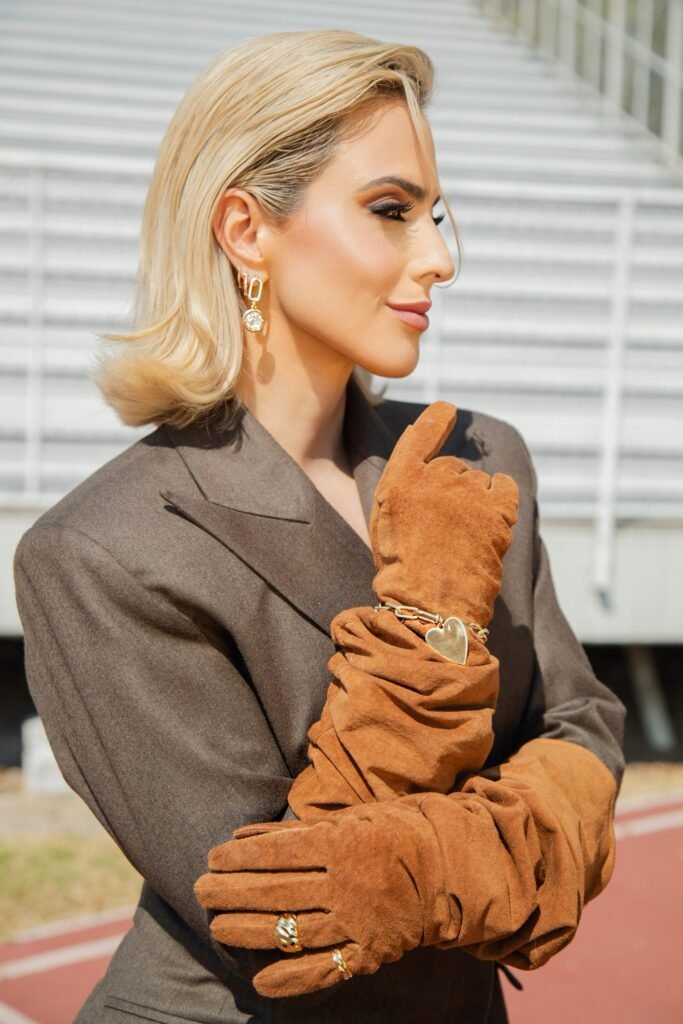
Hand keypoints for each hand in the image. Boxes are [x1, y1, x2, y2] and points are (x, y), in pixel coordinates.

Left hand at [194, 800, 446, 997]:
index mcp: (340, 844)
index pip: (277, 853)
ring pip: (292, 931)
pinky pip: (325, 970)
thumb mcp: (347, 818)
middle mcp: (345, 885)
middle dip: (232, 892)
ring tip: (217, 926)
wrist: (448, 868)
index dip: (239, 858)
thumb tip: (241, 836)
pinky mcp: (368, 952)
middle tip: (201, 890)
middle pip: (276, 892)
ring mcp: (356, 922)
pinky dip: (291, 978)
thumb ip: (293, 831)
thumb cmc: (392, 832)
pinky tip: (260, 980)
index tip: (211, 858)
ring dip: (248, 930)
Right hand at [370, 402, 518, 625]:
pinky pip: (503, 486)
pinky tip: (491, 518)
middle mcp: (435, 477)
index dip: (437, 418)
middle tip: (442, 528)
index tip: (447, 409)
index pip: (421, 434)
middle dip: (451, 490)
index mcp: (400, 479)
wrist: (430, 603)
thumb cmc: (404, 567)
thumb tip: (423, 445)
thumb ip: (403, 481)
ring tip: (461, 537)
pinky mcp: (497, 509)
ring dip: (474, 502)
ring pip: (478, 482)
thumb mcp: (387, 519)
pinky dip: (500, 496)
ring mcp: (468, 491)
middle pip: (453, 468)